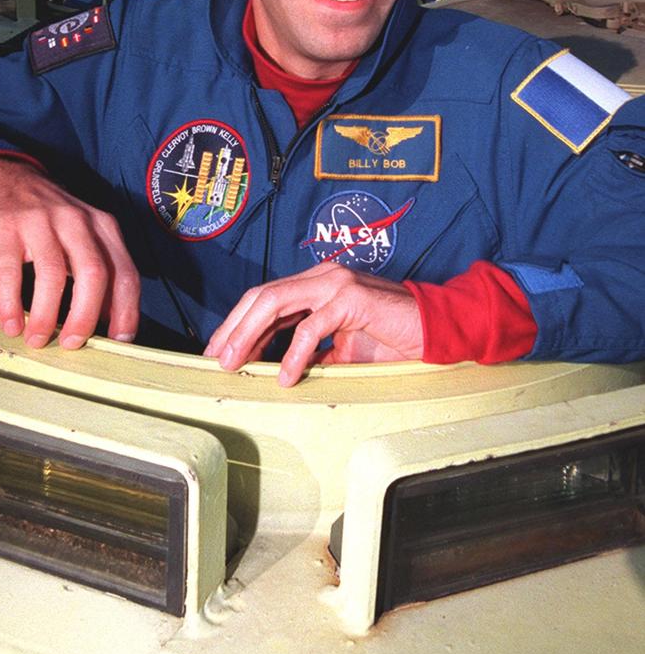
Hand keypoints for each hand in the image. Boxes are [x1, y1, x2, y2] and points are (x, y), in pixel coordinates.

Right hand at [0, 157, 139, 350]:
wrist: (9, 179)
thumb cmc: (53, 219)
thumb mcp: (86, 235)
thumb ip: (102, 271)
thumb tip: (114, 321)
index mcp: (104, 227)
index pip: (126, 272)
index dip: (126, 310)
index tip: (119, 341)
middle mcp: (77, 221)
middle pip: (94, 273)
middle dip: (86, 315)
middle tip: (73, 344)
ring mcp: (42, 222)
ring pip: (53, 273)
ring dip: (46, 314)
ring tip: (38, 340)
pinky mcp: (8, 228)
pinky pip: (10, 271)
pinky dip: (10, 303)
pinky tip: (11, 324)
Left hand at [204, 261, 423, 386]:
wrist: (436, 327)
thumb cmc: (393, 338)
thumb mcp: (345, 349)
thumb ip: (315, 353)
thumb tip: (281, 373)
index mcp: (317, 285)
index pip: (265, 298)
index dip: (237, 323)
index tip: (219, 350)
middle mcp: (322, 277)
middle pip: (261, 295)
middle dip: (233, 327)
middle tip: (216, 358)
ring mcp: (337, 284)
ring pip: (276, 301)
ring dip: (249, 333)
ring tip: (235, 363)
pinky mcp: (353, 299)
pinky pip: (312, 326)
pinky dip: (294, 353)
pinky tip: (286, 376)